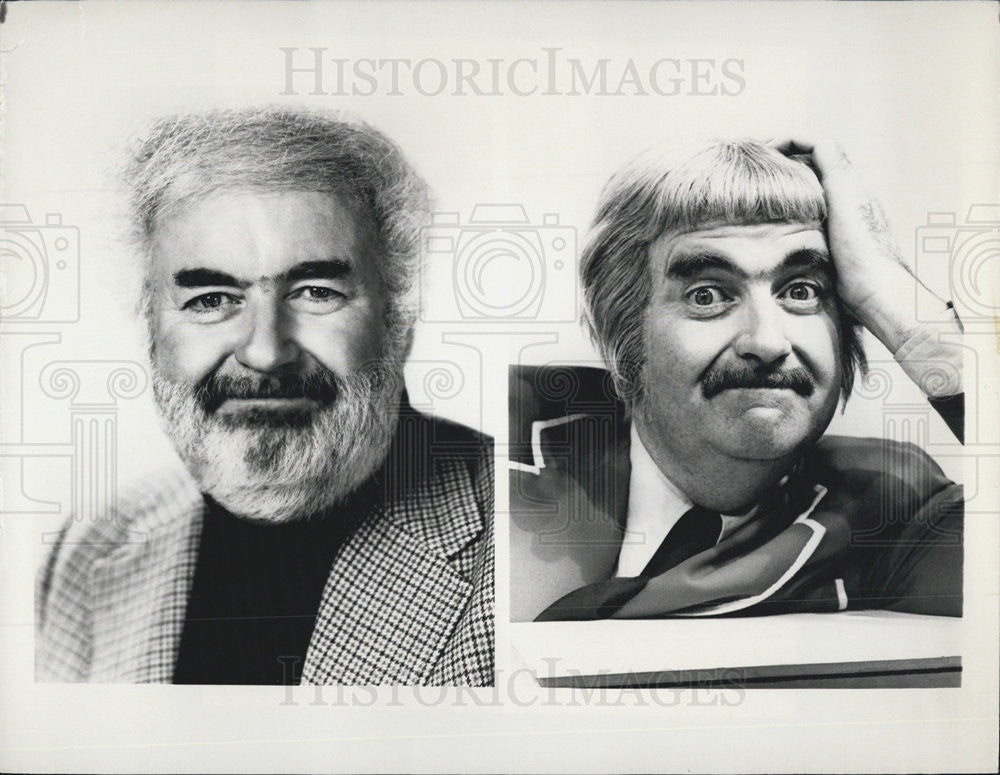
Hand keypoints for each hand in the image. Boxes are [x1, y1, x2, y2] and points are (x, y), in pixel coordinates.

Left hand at [770, 138, 955, 352]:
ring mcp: (851, 184)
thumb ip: (811, 266)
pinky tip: (766, 150)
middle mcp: (854, 192)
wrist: (880, 293)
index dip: (789, 177)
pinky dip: (791, 140)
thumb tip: (789, 287)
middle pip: (817, 160)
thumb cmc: (856, 295)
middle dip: (784, 157)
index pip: (818, 182)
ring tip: (755, 151)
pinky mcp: (844, 182)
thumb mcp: (828, 273)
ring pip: (816, 146)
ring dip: (784, 145)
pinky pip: (817, 143)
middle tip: (752, 162)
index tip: (759, 184)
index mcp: (850, 213)